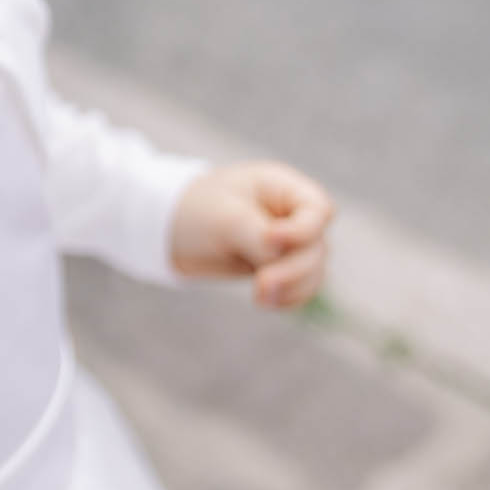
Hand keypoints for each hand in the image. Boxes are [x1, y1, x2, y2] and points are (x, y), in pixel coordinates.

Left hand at [170, 162, 333, 309]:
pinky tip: (265, 302)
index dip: (302, 231)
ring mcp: (290, 243)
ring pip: (313, 271)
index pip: (317, 210)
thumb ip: (257, 234)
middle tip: (261, 285)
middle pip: (317, 247)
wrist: (171, 230)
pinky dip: (289, 298)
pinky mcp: (279, 267)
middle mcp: (292, 214)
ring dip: (292, 288)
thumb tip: (281, 253)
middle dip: (293, 270)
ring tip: (260, 298)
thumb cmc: (197, 210)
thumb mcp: (225, 217)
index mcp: (282, 187)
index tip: (271, 241)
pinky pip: (301, 287)